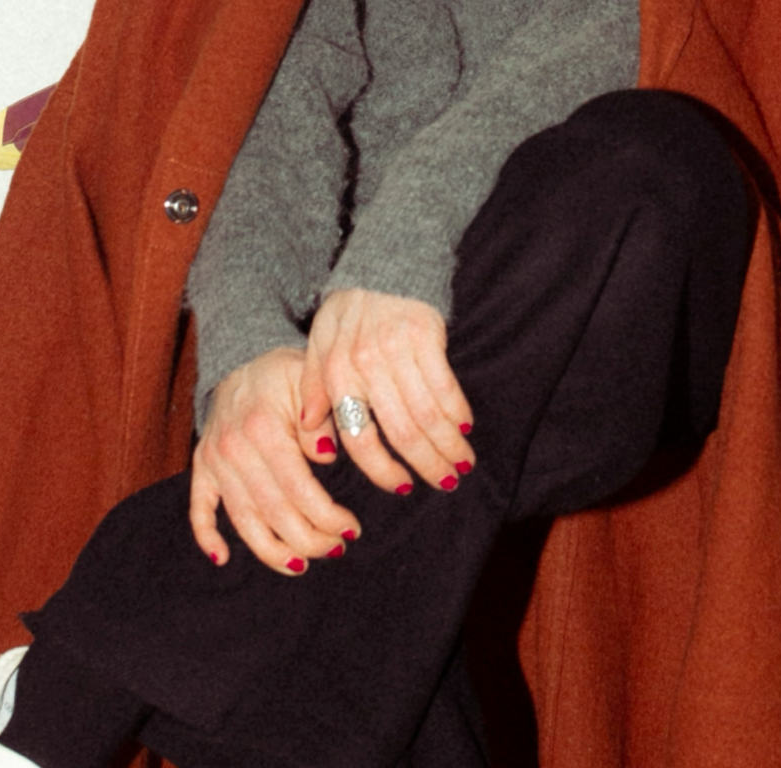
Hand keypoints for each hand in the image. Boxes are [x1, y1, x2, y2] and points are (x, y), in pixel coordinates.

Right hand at [191, 347, 360, 574]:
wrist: (241, 361)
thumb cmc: (286, 376)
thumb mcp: (310, 383)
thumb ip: (321, 419)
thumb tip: (327, 455)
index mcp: (263, 428)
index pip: (299, 488)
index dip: (326, 516)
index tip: (351, 530)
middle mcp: (233, 448)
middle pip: (273, 511)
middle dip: (308, 539)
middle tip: (337, 548)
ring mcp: (214, 461)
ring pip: (242, 519)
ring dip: (271, 550)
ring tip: (300, 565)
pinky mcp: (201, 468)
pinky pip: (199, 508)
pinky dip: (207, 536)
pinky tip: (224, 558)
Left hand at [300, 289, 474, 493]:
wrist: (380, 266)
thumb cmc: (349, 314)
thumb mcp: (320, 349)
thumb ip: (316, 394)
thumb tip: (318, 445)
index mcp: (336, 374)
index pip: (359, 437)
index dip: (382, 470)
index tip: (401, 487)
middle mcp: (364, 365)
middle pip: (401, 432)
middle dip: (426, 465)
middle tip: (445, 484)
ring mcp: (397, 350)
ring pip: (427, 415)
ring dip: (449, 446)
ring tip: (462, 464)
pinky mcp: (426, 336)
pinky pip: (446, 387)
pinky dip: (458, 413)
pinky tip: (465, 429)